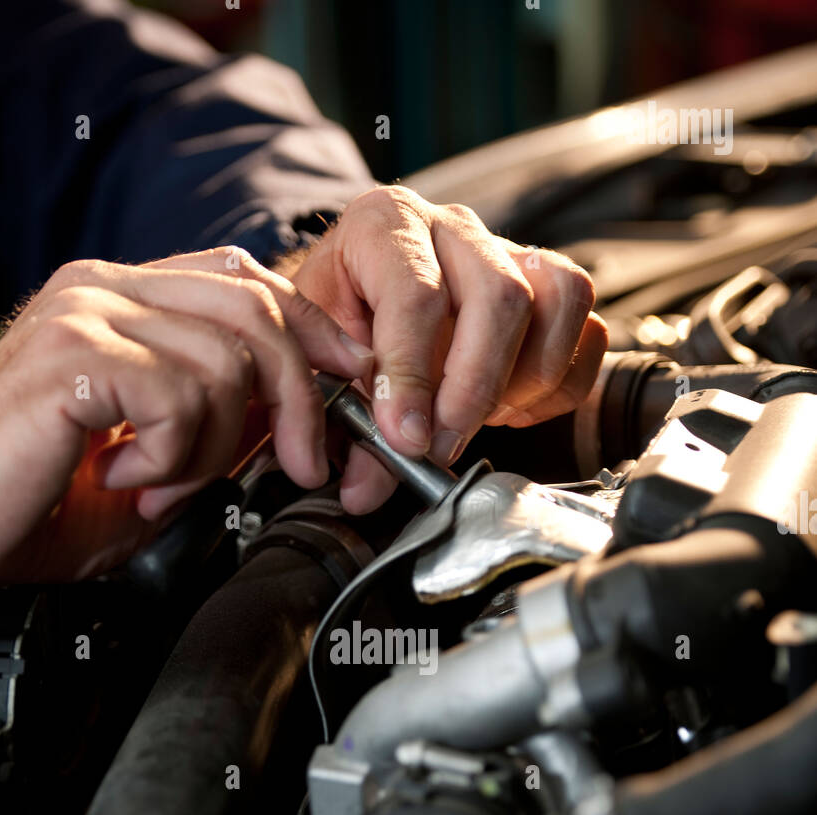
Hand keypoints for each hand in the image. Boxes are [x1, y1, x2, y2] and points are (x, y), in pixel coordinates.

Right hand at [0, 249, 372, 592]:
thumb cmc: (29, 504)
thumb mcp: (154, 467)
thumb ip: (217, 429)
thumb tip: (291, 418)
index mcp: (120, 303)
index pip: (243, 280)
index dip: (310, 328)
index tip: (349, 382)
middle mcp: (103, 290)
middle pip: (255, 305)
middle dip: (300, 396)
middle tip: (302, 464)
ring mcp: (86, 313)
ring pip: (227, 359)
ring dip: (213, 448)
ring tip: (157, 487)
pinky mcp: (73, 353)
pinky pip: (180, 394)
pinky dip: (172, 458)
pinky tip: (124, 478)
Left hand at [289, 186, 607, 511]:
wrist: (358, 304)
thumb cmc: (339, 326)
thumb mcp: (324, 367)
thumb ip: (347, 427)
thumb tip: (368, 489)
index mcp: (386, 225)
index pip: (416, 295)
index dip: (412, 376)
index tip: (405, 438)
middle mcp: (454, 228)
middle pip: (501, 297)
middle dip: (474, 389)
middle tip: (443, 446)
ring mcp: (512, 252)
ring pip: (561, 302)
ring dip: (525, 381)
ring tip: (479, 417)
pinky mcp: (552, 289)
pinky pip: (590, 334)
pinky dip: (555, 387)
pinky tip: (507, 406)